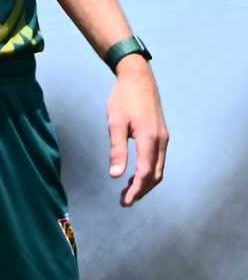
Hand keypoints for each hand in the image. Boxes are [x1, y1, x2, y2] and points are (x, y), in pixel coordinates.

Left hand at [107, 57, 168, 205]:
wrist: (138, 77)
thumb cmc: (123, 98)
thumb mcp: (115, 122)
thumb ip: (117, 149)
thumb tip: (116, 175)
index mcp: (149, 138)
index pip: (145, 173)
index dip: (136, 190)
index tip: (124, 202)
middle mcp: (161, 141)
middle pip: (155, 175)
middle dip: (141, 190)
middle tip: (125, 201)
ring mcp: (164, 138)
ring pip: (159, 169)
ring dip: (146, 182)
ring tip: (129, 191)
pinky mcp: (162, 135)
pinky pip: (158, 159)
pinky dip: (149, 171)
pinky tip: (136, 173)